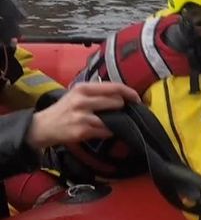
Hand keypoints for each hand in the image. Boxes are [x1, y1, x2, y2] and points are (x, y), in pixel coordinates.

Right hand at [25, 82, 140, 149]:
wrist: (44, 126)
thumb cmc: (64, 110)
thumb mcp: (77, 95)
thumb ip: (96, 93)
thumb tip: (121, 95)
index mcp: (83, 88)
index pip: (113, 87)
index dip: (129, 92)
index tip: (137, 98)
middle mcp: (83, 100)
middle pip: (116, 102)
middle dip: (122, 108)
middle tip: (121, 112)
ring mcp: (83, 116)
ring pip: (113, 118)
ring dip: (117, 122)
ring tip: (112, 122)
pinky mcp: (82, 131)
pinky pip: (106, 132)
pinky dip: (109, 132)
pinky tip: (104, 131)